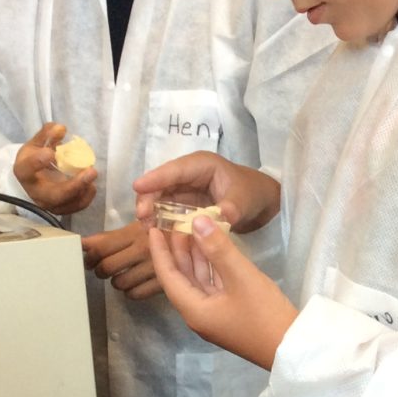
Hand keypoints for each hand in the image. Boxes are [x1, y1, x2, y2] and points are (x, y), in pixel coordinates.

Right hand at [12, 123, 96, 211]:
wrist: (33, 179)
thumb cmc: (34, 160)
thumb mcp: (35, 144)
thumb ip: (46, 135)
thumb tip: (61, 128)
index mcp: (24, 172)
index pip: (26, 170)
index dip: (38, 162)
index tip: (50, 152)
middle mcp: (35, 192)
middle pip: (53, 195)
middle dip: (74, 185)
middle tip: (91, 170)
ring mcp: (48, 204)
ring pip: (67, 204)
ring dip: (84, 190)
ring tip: (92, 174)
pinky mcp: (60, 209)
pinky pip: (75, 207)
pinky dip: (86, 197)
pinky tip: (91, 185)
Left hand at [81, 220, 160, 300]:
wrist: (198, 238)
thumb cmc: (166, 226)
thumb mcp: (140, 225)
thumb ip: (112, 236)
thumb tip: (85, 244)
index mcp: (135, 233)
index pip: (101, 248)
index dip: (89, 256)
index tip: (89, 258)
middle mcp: (143, 251)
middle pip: (107, 268)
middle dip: (100, 270)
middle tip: (103, 268)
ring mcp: (153, 269)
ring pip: (120, 284)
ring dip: (117, 281)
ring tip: (122, 275)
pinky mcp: (163, 284)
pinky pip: (136, 294)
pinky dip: (131, 291)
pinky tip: (135, 284)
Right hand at [133, 150, 279, 232]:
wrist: (260, 203)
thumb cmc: (251, 194)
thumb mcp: (243, 201)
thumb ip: (230, 209)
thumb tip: (219, 218)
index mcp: (202, 165)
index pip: (175, 170)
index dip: (156, 178)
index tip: (137, 186)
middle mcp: (189, 174)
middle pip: (162, 183)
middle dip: (149, 198)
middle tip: (142, 217)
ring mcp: (185, 188)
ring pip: (160, 197)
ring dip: (151, 210)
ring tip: (146, 227)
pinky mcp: (184, 203)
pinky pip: (167, 209)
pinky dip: (159, 218)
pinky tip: (154, 231)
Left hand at [147, 214, 296, 369]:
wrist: (292, 348)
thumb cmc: (264, 314)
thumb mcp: (241, 277)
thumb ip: (218, 248)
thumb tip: (197, 221)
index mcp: (193, 309)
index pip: (168, 276)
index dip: (159, 251)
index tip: (152, 227)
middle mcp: (198, 314)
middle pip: (181, 278)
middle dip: (177, 250)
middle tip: (174, 222)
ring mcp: (214, 316)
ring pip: (198, 281)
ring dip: (195, 257)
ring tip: (194, 229)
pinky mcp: (229, 315)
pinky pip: (213, 286)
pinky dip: (211, 267)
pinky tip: (215, 250)